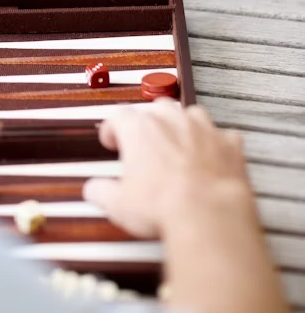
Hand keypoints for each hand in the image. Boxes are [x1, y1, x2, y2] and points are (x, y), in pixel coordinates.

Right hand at [84, 102, 288, 312]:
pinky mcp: (229, 144)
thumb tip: (94, 190)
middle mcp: (171, 120)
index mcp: (140, 128)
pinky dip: (218, 144)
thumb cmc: (163, 206)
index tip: (112, 140)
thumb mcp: (119, 204)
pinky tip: (213, 157)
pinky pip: (224, 136)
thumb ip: (101, 191)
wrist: (208, 215)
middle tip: (145, 145)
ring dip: (183, 126)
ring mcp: (203, 129)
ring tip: (179, 145)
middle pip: (155, 108)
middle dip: (149, 124)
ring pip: (191, 113)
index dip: (113, 129)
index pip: (119, 116)